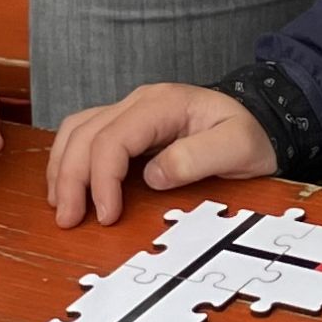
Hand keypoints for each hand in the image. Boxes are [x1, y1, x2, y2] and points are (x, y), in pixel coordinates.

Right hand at [48, 82, 273, 227]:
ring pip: (76, 130)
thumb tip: (153, 176)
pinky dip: (70, 159)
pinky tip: (69, 186)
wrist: (261, 120)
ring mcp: (131, 111)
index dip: (102, 179)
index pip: (113, 139)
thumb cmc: (251, 135)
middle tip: (70, 219)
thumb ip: (198, 159)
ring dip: (63, 168)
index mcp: (162, 104)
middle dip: (71, 179)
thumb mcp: (238, 148)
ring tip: (61, 206)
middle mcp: (139, 102)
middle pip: (85, 134)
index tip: (107, 216)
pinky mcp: (128, 125)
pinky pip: (85, 134)